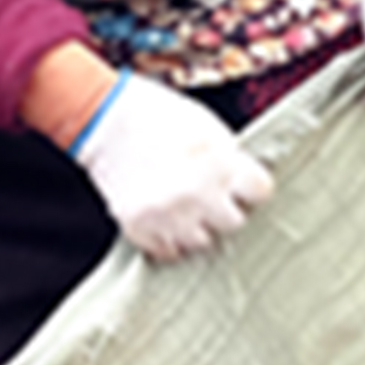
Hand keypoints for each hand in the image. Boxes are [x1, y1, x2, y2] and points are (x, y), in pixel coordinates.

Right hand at [69, 72, 274, 261]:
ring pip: (202, 241)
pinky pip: (168, 250)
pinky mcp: (140, 226)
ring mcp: (168, 213)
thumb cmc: (157, 114)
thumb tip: (244, 185)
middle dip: (224, 207)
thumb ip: (230, 159)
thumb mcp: (208, 126)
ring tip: (185, 205)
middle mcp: (198, 192)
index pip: (260, 192)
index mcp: (220, 161)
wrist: (103, 117)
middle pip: (234, 222)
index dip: (251, 186)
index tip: (242, 184)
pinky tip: (165, 217)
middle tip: (210, 194)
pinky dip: (168, 237)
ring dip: (197, 225)